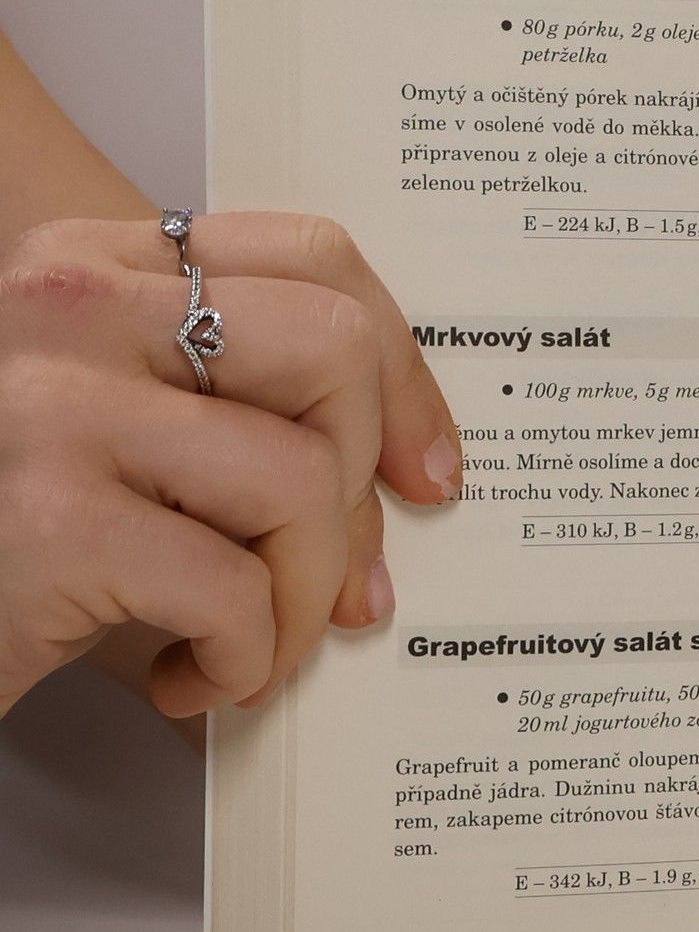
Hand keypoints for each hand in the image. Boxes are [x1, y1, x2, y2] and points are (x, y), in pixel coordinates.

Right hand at [0, 213, 460, 719]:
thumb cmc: (13, 542)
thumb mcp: (130, 446)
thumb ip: (251, 424)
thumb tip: (414, 483)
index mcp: (92, 263)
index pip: (315, 256)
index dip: (402, 372)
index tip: (425, 471)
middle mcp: (64, 306)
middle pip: (333, 351)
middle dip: (358, 485)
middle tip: (321, 574)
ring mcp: (51, 406)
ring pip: (302, 478)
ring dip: (303, 596)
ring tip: (244, 644)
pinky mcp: (48, 519)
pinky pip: (238, 588)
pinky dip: (244, 658)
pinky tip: (191, 676)